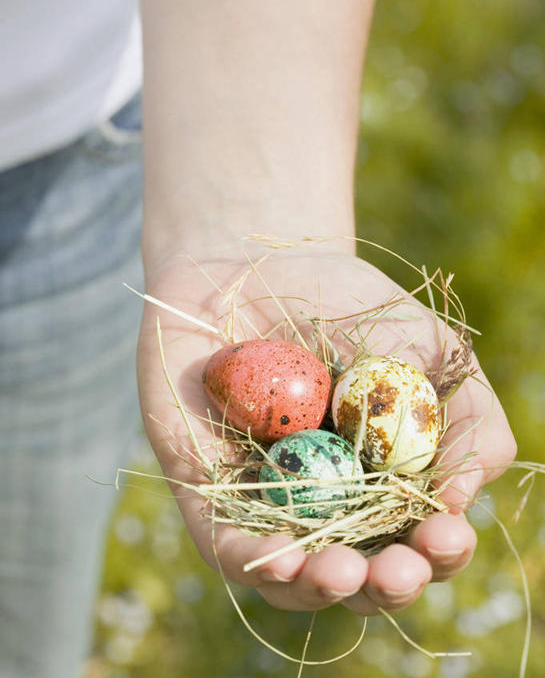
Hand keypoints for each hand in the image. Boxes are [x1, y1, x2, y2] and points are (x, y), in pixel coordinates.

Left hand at [136, 246, 516, 614]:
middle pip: (363, 575)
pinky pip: (226, 543)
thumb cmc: (347, 303)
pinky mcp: (205, 491)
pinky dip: (254, 561)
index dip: (440, 550)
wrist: (255, 261)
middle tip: (398, 570)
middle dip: (386, 584)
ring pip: (295, 576)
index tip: (447, 533)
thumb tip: (458, 500)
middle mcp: (331, 503)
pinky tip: (281, 559)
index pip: (420, 539)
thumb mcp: (427, 346)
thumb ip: (467, 416)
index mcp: (387, 479)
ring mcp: (268, 502)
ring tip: (344, 572)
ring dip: (321, 586)